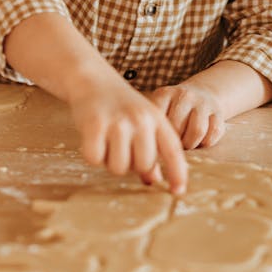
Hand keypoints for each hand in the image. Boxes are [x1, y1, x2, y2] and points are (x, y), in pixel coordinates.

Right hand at [69, 78, 187, 194]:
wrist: (94, 79)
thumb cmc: (121, 106)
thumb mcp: (143, 121)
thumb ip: (151, 148)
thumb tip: (153, 179)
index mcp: (157, 120)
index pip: (173, 151)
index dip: (177, 173)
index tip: (177, 191)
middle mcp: (141, 120)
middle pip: (143, 165)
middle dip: (131, 165)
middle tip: (121, 149)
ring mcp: (118, 122)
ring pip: (119, 167)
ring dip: (110, 162)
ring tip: (108, 143)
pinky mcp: (95, 124)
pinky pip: (95, 158)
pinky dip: (93, 156)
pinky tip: (94, 140)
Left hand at [147, 83, 225, 150]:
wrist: (203, 94)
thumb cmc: (175, 111)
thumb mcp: (161, 110)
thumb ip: (156, 125)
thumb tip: (156, 152)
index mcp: (165, 94)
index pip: (158, 119)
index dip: (158, 135)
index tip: (159, 141)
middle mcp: (184, 95)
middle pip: (177, 127)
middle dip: (174, 141)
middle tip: (173, 145)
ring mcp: (203, 102)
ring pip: (197, 131)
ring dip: (190, 144)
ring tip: (186, 145)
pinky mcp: (218, 112)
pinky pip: (213, 134)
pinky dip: (206, 143)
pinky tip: (200, 141)